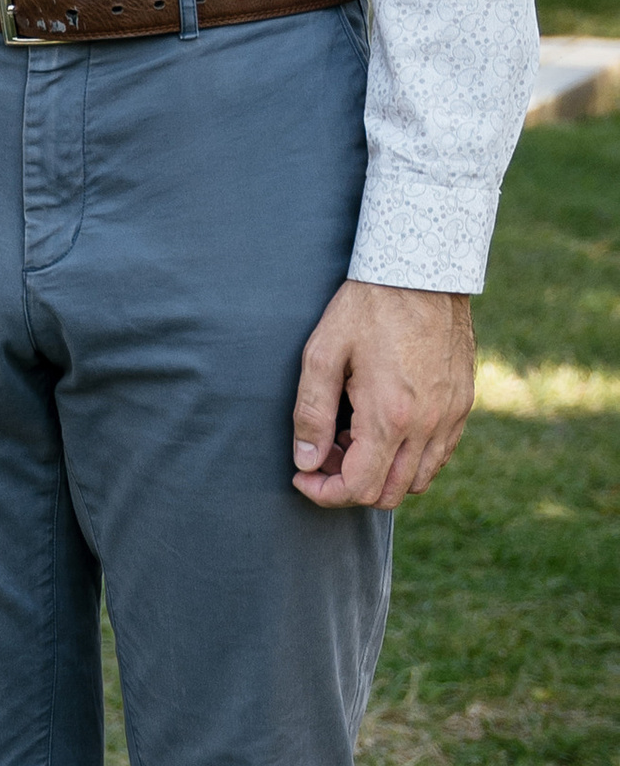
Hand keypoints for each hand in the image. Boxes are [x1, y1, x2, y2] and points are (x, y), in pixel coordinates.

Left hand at [291, 282, 474, 509]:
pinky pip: (439, 456)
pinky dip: (410, 459)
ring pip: (417, 480)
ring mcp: (450, 417)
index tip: (302, 476)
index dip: (324, 493)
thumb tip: (307, 461)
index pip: (359, 488)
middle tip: (326, 453)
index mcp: (389, 416)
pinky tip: (385, 429)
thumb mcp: (323, 353)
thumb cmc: (367, 308)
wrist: (422, 272)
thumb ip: (311, 413)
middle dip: (350, 486)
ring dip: (381, 474)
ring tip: (353, 438)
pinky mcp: (463, 405)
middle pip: (388, 494)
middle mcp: (427, 425)